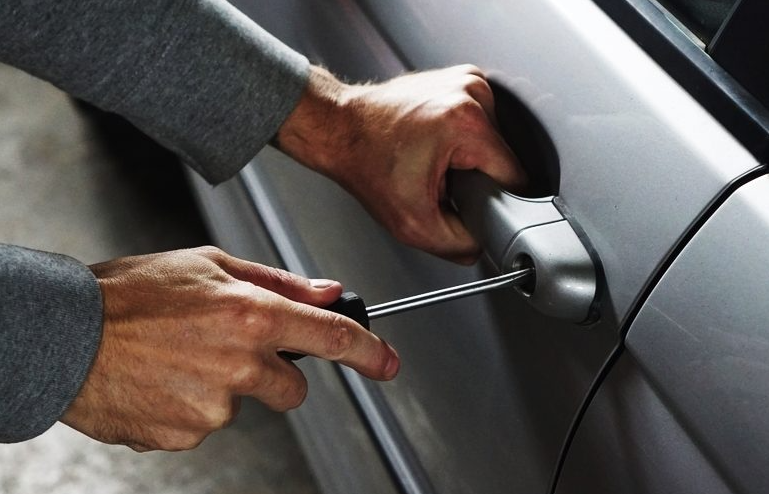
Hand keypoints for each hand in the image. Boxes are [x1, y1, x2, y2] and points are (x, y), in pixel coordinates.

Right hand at [61, 246, 398, 450]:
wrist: (63, 336)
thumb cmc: (130, 294)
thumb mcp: (208, 264)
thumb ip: (277, 281)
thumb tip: (327, 292)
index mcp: (251, 315)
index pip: (332, 338)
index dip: (369, 352)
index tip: (387, 363)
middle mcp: (239, 364)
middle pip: (293, 388)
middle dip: (274, 374)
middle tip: (229, 349)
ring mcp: (213, 407)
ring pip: (243, 405)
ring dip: (223, 387)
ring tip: (180, 358)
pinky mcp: (186, 436)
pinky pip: (206, 424)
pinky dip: (191, 407)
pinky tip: (163, 380)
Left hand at [276, 64, 526, 263]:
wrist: (340, 129)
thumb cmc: (366, 164)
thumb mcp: (413, 224)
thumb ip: (459, 245)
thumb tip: (484, 244)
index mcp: (467, 122)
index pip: (515, 176)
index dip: (493, 200)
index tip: (465, 200)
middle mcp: (472, 92)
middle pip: (502, 158)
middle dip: (476, 177)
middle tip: (439, 181)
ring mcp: (467, 80)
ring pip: (493, 142)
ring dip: (469, 158)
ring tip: (434, 160)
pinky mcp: (460, 79)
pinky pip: (480, 123)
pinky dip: (462, 139)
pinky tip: (435, 144)